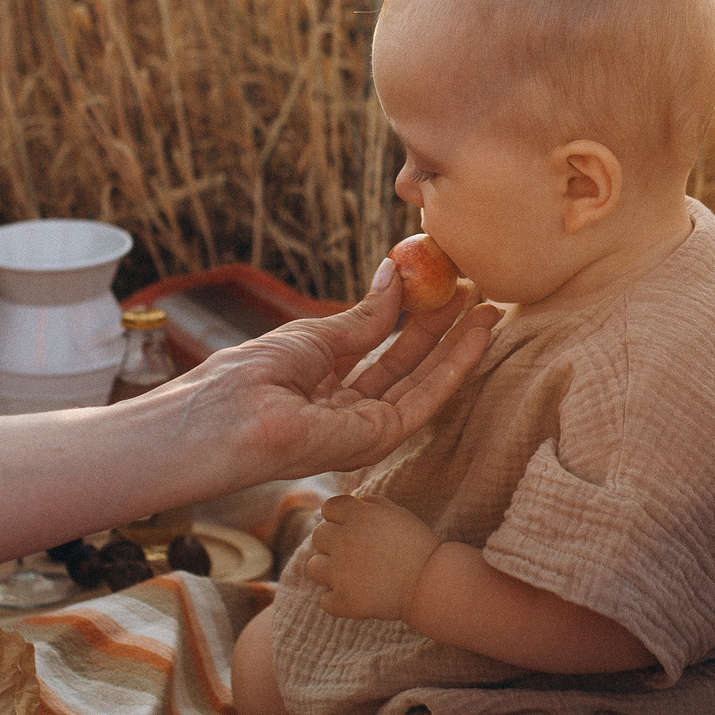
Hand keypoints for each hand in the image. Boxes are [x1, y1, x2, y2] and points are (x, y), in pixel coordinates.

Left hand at [170, 262, 496, 488]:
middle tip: (474, 291)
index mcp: (327, 385)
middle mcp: (350, 410)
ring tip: (488, 307)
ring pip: (424, 382)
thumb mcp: (316, 335)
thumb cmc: (252, 375)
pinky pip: (425, 398)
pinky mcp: (379, 439)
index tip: (441, 286)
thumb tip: (394, 275)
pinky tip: (474, 335)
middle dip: (443, 329)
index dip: (413, 318)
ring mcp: (366, 428)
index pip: (381, 350)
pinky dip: (454, 365)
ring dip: (459, 345)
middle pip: (408, 365)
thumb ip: (364, 317)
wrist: (226, 416)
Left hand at [306, 494, 439, 621]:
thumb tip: (341, 504)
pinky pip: (325, 600)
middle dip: (334, 544)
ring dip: (329, 571)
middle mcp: (345, 541)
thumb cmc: (416, 545)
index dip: (340, 518)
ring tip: (352, 575)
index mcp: (358, 515)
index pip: (329, 508)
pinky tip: (358, 596)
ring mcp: (342, 573)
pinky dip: (338, 601)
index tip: (356, 529)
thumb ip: (367, 505)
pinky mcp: (346, 600)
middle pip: (318, 536)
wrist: (433, 583)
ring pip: (313, 568)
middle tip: (358, 554)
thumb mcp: (396, 513)